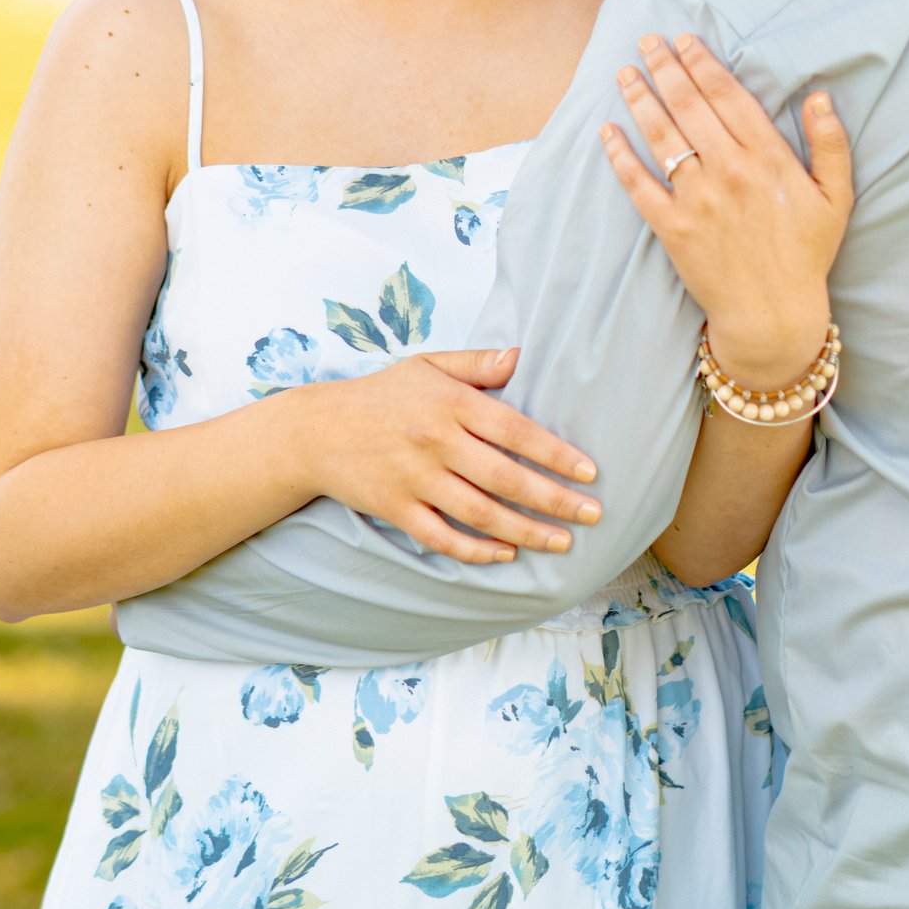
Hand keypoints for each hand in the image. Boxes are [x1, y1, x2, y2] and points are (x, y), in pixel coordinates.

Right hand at [285, 348, 601, 564]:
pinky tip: (506, 554)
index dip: (556, 453)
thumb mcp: (427, 365)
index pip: (515, 430)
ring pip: (479, 513)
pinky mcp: (395, 508)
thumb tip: (521, 354)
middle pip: (505, 478)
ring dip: (525, 531)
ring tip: (561, 541)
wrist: (316, 430)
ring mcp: (414, 478)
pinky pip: (441, 537)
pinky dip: (475, 550)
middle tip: (593, 515)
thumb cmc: (382, 395)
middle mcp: (435, 441)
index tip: (589, 472)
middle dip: (554, 500)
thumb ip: (476, 363)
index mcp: (450, 403)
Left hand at [599, 34, 853, 390]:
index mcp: (768, 158)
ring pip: (662, 136)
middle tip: (647, 42)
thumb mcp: (836, 198)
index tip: (684, 41)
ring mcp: (698, 199)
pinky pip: (639, 184)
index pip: (728, 96)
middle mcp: (730, 171)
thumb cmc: (806, 254)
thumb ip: (831, 144)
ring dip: (640, 99)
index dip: (703, 63)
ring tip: (625, 73)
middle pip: (689, 106)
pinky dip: (620, 156)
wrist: (773, 315)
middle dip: (665, 68)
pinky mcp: (672, 227)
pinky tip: (607, 131)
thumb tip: (821, 97)